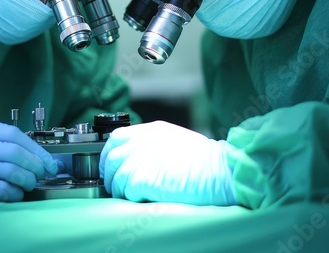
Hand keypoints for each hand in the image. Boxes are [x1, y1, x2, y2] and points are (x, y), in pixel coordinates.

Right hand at [0, 120, 57, 203]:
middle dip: (36, 165)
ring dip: (28, 179)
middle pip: (17, 154)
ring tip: (32, 183)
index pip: (17, 135)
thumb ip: (3, 139)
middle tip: (44, 172)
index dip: (36, 149)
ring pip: (13, 171)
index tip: (49, 160)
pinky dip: (15, 192)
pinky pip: (3, 189)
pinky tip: (18, 193)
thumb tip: (35, 153)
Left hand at [99, 121, 236, 205]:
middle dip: (111, 173)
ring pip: (115, 177)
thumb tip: (139, 155)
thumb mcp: (173, 138)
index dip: (110, 153)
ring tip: (134, 195)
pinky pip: (126, 192)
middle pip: (111, 157)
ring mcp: (139, 159)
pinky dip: (132, 197)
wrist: (217, 169)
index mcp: (148, 130)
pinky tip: (145, 197)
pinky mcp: (141, 179)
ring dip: (121, 189)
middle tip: (117, 185)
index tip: (112, 165)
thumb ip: (152, 142)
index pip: (116, 138)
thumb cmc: (203, 158)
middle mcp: (140, 141)